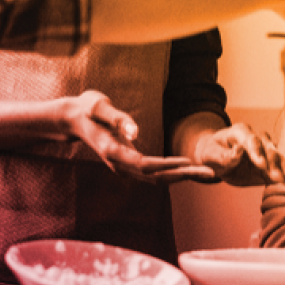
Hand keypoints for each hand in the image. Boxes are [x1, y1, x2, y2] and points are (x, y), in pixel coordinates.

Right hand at [62, 91, 214, 183]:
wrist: (74, 118)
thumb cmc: (87, 108)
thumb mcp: (98, 106)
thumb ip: (116, 118)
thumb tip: (134, 131)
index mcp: (113, 153)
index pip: (145, 165)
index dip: (168, 166)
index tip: (189, 163)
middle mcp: (119, 165)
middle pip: (155, 177)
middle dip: (183, 176)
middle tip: (210, 174)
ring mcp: (124, 166)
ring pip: (156, 178)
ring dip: (181, 177)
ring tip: (206, 174)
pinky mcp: (129, 163)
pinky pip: (153, 173)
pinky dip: (172, 173)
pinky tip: (188, 171)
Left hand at [190, 124, 284, 187]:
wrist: (218, 158)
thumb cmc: (212, 153)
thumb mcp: (210, 155)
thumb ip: (223, 156)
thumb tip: (237, 152)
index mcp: (240, 132)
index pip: (250, 140)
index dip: (256, 151)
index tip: (261, 164)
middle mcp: (257, 138)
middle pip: (268, 148)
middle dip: (273, 163)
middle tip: (277, 177)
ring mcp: (265, 151)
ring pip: (278, 158)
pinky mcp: (270, 164)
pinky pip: (281, 169)